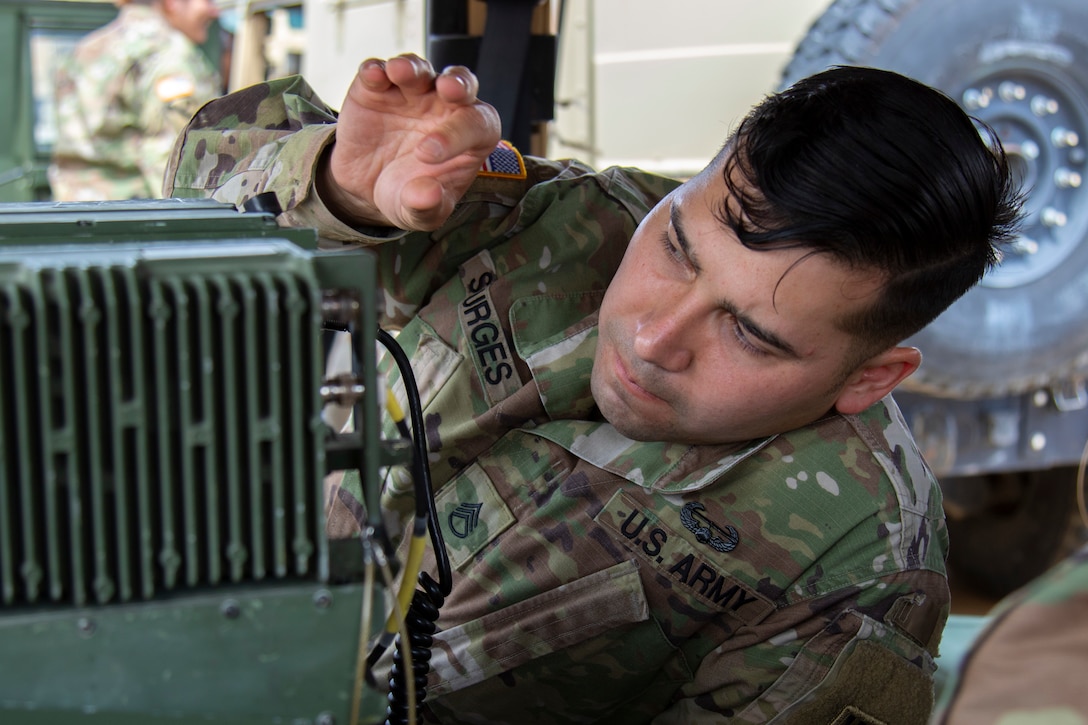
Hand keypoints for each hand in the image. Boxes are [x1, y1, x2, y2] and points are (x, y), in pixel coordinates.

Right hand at [319, 54, 501, 230]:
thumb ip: (427, 206)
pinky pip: (378, 72)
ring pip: (419, 70)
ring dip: (412, 68)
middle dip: (456, 82)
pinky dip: (375, 71)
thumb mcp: (418, 213)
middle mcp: (446, 107)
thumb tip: (428, 195)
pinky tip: (373, 76)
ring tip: (399, 72)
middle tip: (447, 89)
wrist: (367, 188)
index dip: (458, 134)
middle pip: (461, 83)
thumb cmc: (407, 195)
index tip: (427, 154)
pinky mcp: (376, 88)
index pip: (477, 125)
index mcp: (469, 137)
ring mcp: (411, 93)